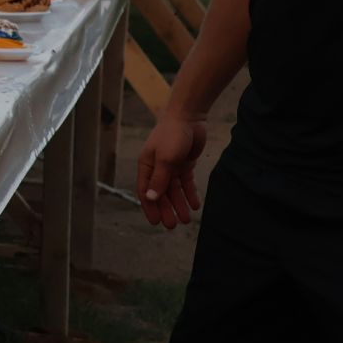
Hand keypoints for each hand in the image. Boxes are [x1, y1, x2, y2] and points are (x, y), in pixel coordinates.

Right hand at [137, 114, 205, 228]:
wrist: (189, 117)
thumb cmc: (171, 135)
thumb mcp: (165, 159)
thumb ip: (159, 179)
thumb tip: (151, 198)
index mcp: (147, 166)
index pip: (146, 191)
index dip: (150, 208)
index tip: (156, 222)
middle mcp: (157, 168)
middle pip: (161, 193)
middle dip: (167, 209)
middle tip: (173, 225)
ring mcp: (171, 166)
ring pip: (174, 190)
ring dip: (179, 204)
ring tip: (186, 219)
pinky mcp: (185, 164)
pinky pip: (186, 183)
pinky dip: (190, 194)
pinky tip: (196, 205)